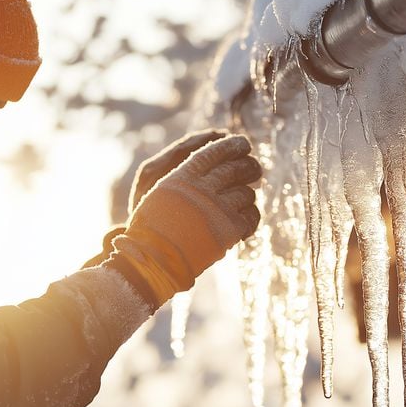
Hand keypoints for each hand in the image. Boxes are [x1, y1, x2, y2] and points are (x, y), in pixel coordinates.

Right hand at [113, 135, 261, 306]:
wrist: (153, 262)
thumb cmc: (152, 229)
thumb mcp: (161, 193)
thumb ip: (185, 177)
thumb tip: (211, 166)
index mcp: (183, 177)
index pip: (214, 151)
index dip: (232, 145)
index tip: (243, 144)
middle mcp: (201, 189)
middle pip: (236, 169)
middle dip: (249, 167)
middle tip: (253, 169)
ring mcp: (217, 209)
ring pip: (246, 193)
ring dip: (248, 195)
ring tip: (246, 198)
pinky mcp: (230, 231)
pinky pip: (251, 217)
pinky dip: (251, 217)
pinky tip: (246, 220)